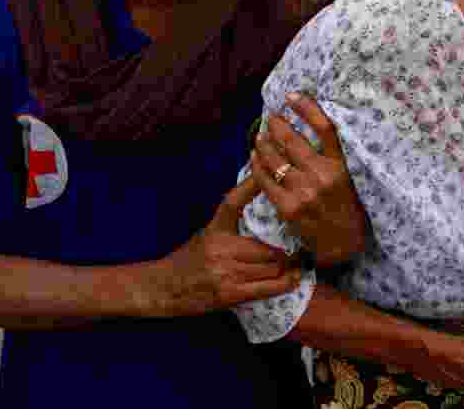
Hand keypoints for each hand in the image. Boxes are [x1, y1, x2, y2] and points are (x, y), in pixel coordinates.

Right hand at [145, 173, 303, 316]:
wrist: (164, 288)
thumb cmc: (190, 258)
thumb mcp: (208, 232)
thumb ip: (232, 220)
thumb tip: (259, 196)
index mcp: (215, 229)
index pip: (232, 201)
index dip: (250, 184)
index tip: (263, 169)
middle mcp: (221, 248)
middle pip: (268, 245)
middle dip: (287, 249)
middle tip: (299, 247)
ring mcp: (226, 273)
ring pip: (273, 266)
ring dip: (289, 267)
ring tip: (297, 263)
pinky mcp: (231, 294)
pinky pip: (270, 287)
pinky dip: (287, 282)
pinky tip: (294, 277)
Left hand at [251, 94, 368, 266]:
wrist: (344, 244)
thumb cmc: (347, 208)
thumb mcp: (347, 178)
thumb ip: (329, 158)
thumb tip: (305, 132)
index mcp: (340, 166)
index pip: (324, 128)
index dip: (307, 108)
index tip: (292, 95)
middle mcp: (322, 176)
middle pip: (293, 140)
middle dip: (277, 125)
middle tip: (271, 119)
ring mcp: (304, 192)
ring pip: (276, 159)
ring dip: (263, 143)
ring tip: (259, 136)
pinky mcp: (288, 208)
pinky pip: (266, 181)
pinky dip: (257, 166)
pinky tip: (254, 158)